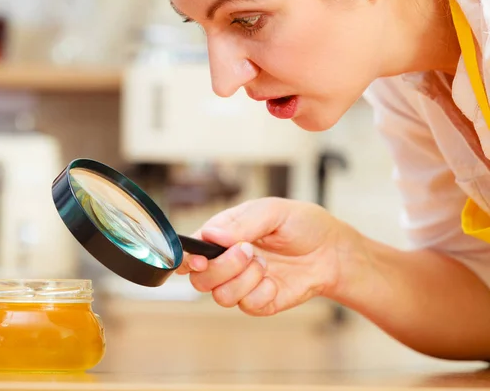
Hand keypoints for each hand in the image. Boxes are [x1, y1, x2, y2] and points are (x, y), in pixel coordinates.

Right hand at [177, 197, 359, 315]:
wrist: (332, 251)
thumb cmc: (302, 224)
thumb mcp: (274, 211)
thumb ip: (243, 222)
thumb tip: (212, 234)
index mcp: (222, 235)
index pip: (189, 250)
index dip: (186, 258)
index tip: (199, 258)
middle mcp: (227, 262)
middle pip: (199, 278)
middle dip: (223, 266)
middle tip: (249, 251)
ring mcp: (242, 283)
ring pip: (219, 295)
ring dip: (244, 279)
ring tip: (265, 264)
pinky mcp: (258, 302)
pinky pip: (246, 306)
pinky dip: (262, 293)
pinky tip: (275, 281)